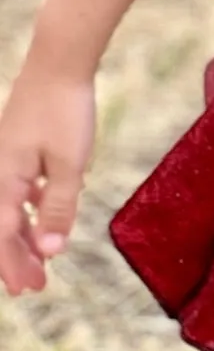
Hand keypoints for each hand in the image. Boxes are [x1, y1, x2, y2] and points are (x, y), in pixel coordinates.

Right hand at [0, 59, 96, 295]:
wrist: (59, 60)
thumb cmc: (64, 110)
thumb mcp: (69, 163)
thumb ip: (58, 207)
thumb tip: (49, 252)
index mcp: (3, 180)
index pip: (3, 236)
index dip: (14, 265)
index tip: (28, 290)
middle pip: (2, 226)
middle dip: (16, 258)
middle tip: (34, 287)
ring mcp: (5, 157)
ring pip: (9, 206)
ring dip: (24, 234)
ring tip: (41, 257)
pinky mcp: (17, 145)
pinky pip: (18, 186)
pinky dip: (29, 206)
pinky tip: (44, 213)